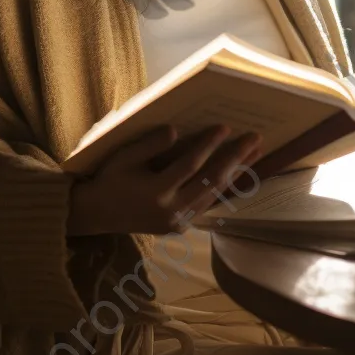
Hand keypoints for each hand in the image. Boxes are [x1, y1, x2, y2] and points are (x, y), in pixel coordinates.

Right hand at [67, 124, 263, 236]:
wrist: (99, 215)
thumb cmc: (112, 178)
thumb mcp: (125, 157)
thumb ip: (150, 144)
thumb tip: (177, 131)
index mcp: (155, 192)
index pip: (189, 165)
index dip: (208, 145)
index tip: (225, 127)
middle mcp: (170, 211)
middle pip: (210, 181)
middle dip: (235, 158)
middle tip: (254, 138)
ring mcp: (178, 222)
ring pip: (214, 194)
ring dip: (237, 172)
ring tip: (254, 152)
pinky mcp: (181, 227)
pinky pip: (207, 204)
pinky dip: (224, 186)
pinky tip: (238, 172)